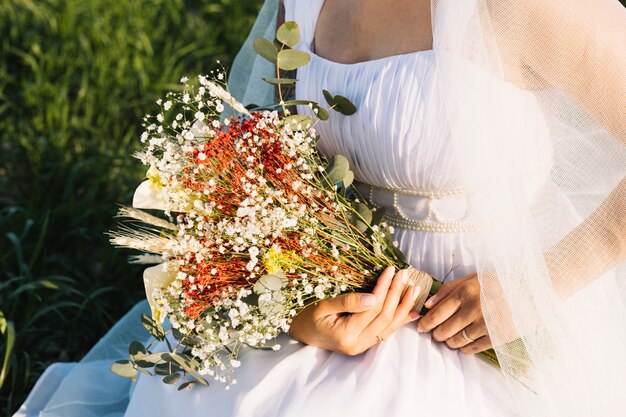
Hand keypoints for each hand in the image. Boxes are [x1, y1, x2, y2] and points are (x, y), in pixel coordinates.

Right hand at [289, 266, 421, 355]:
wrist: (301, 334)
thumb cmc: (308, 317)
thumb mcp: (323, 305)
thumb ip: (347, 302)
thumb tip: (373, 297)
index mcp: (345, 334)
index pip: (372, 308)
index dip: (384, 288)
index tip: (391, 270)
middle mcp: (357, 344)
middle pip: (384, 317)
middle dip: (396, 294)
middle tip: (404, 274)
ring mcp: (363, 347)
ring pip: (390, 326)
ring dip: (403, 307)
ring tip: (414, 289)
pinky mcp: (366, 345)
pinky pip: (387, 332)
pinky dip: (401, 320)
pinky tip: (414, 311)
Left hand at [417, 274, 492, 353]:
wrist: (532, 289)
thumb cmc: (499, 280)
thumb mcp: (473, 277)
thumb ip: (449, 289)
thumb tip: (428, 303)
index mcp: (465, 292)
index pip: (437, 313)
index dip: (426, 323)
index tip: (421, 327)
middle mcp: (473, 310)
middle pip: (444, 330)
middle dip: (436, 334)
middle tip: (435, 333)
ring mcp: (486, 325)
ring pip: (457, 341)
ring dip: (449, 341)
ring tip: (449, 338)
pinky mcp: (497, 337)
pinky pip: (473, 348)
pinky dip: (465, 348)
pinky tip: (463, 344)